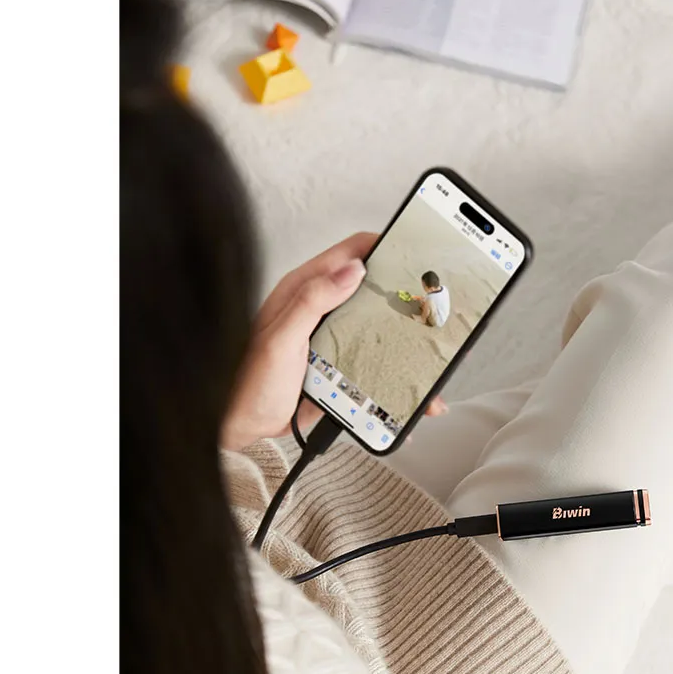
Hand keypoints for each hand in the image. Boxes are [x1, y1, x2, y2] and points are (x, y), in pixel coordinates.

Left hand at [223, 233, 446, 449]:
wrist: (240, 427)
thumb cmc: (248, 383)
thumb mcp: (280, 339)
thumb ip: (312, 301)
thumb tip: (352, 270)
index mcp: (305, 291)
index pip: (351, 252)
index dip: (383, 246)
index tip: (413, 251)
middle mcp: (321, 310)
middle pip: (372, 292)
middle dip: (404, 298)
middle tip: (432, 307)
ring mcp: (332, 339)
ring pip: (377, 331)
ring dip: (404, 344)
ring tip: (428, 358)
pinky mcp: (339, 368)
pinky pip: (371, 365)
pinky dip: (392, 377)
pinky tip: (406, 391)